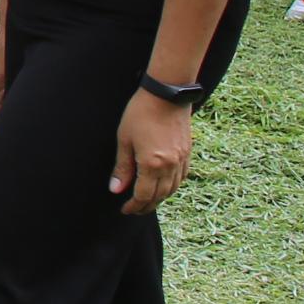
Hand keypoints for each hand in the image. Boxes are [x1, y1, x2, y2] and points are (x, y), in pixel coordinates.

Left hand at [112, 89, 192, 214]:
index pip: (143, 195)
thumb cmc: (141, 113)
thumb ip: (122, 167)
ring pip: (172, 189)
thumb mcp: (124, 140)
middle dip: (146, 206)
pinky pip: (182, 177)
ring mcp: (181, 160)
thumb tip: (116, 189)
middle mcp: (169, 166)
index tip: (125, 209)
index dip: (133, 206)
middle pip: (159, 196)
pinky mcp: (187, 153)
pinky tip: (165, 186)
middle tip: (135, 209)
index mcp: (151, 164)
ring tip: (148, 200)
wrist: (166, 94)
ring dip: (160, 198)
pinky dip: (172, 186)